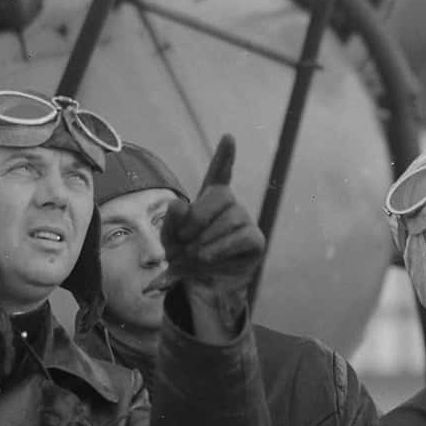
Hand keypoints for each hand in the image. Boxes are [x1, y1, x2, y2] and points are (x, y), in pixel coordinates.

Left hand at [160, 134, 265, 335]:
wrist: (199, 287)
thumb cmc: (186, 256)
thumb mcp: (171, 240)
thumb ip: (172, 221)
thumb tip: (179, 203)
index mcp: (209, 199)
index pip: (219, 173)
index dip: (225, 156)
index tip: (229, 138)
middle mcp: (231, 205)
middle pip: (221, 195)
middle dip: (198, 217)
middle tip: (184, 240)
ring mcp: (245, 221)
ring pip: (229, 219)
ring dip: (206, 240)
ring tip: (194, 255)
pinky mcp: (255, 240)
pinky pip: (240, 237)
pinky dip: (220, 248)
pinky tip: (207, 257)